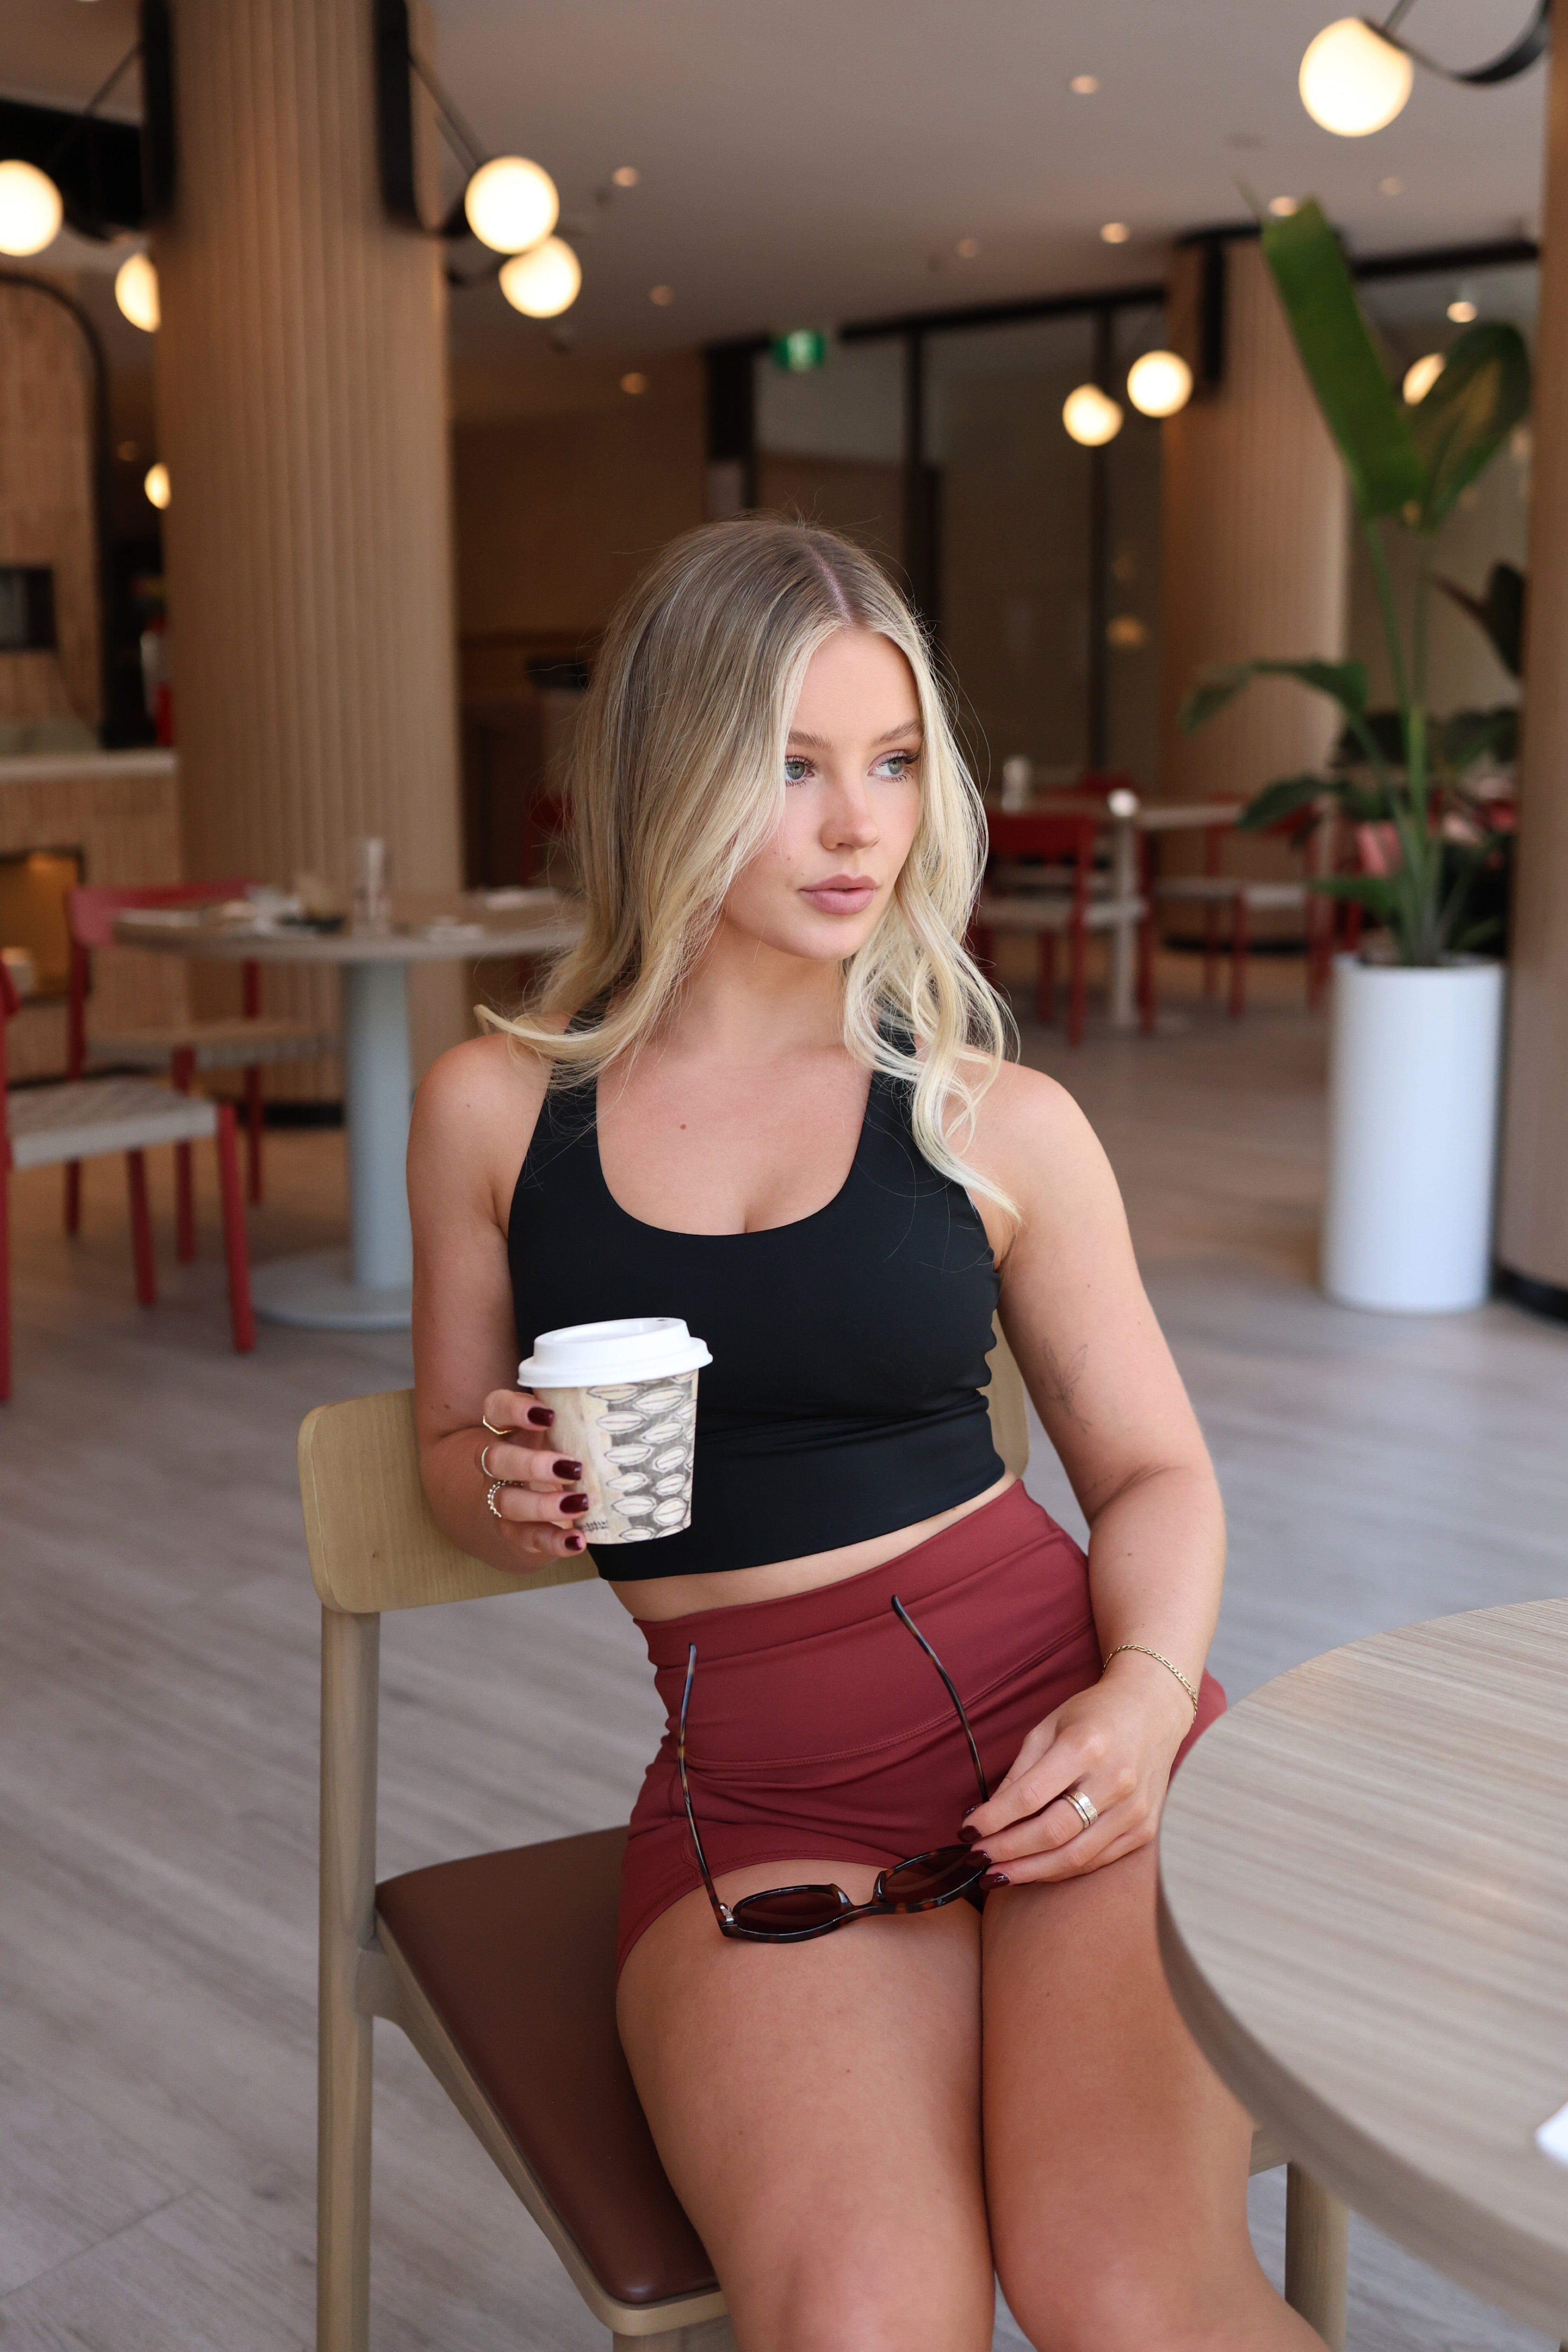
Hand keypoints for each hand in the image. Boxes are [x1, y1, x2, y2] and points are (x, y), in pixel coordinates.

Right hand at [475, 1387, 591, 1567]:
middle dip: (531, 1464)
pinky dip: (552, 1542)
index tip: (547, 1414)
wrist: (529, 1507)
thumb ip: (583, 1419)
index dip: (514, 1409)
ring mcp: (502, 1499)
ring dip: (542, 1505)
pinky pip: (526, 1538)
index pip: (495, 1409)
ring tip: (579, 1504)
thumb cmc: (556, 1454)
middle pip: (496, 1459)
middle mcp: (499, 1463)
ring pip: (506, 1502)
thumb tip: (639, 1402)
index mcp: (509, 1431)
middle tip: (570, 1467)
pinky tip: (577, 1541)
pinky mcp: (514, 1531)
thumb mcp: (563, 1433)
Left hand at [961, 1658, 1192, 1884]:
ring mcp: (1134, 1810)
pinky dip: (1060, 1870)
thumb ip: (1020, 1772)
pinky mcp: (1144, 1830)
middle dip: (1007, 1851)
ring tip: (996, 1876)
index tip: (967, 1830)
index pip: (1029, 1795)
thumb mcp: (1048, 1727)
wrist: (1153, 1711)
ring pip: (1074, 1857)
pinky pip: (1096, 1861)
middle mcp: (1114, 1781)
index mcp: (1086, 1746)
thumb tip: (987, 1816)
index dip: (993, 1819)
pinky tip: (1033, 1870)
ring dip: (1029, 1871)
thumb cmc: (1093, 1715)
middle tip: (975, 1859)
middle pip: (1051, 1832)